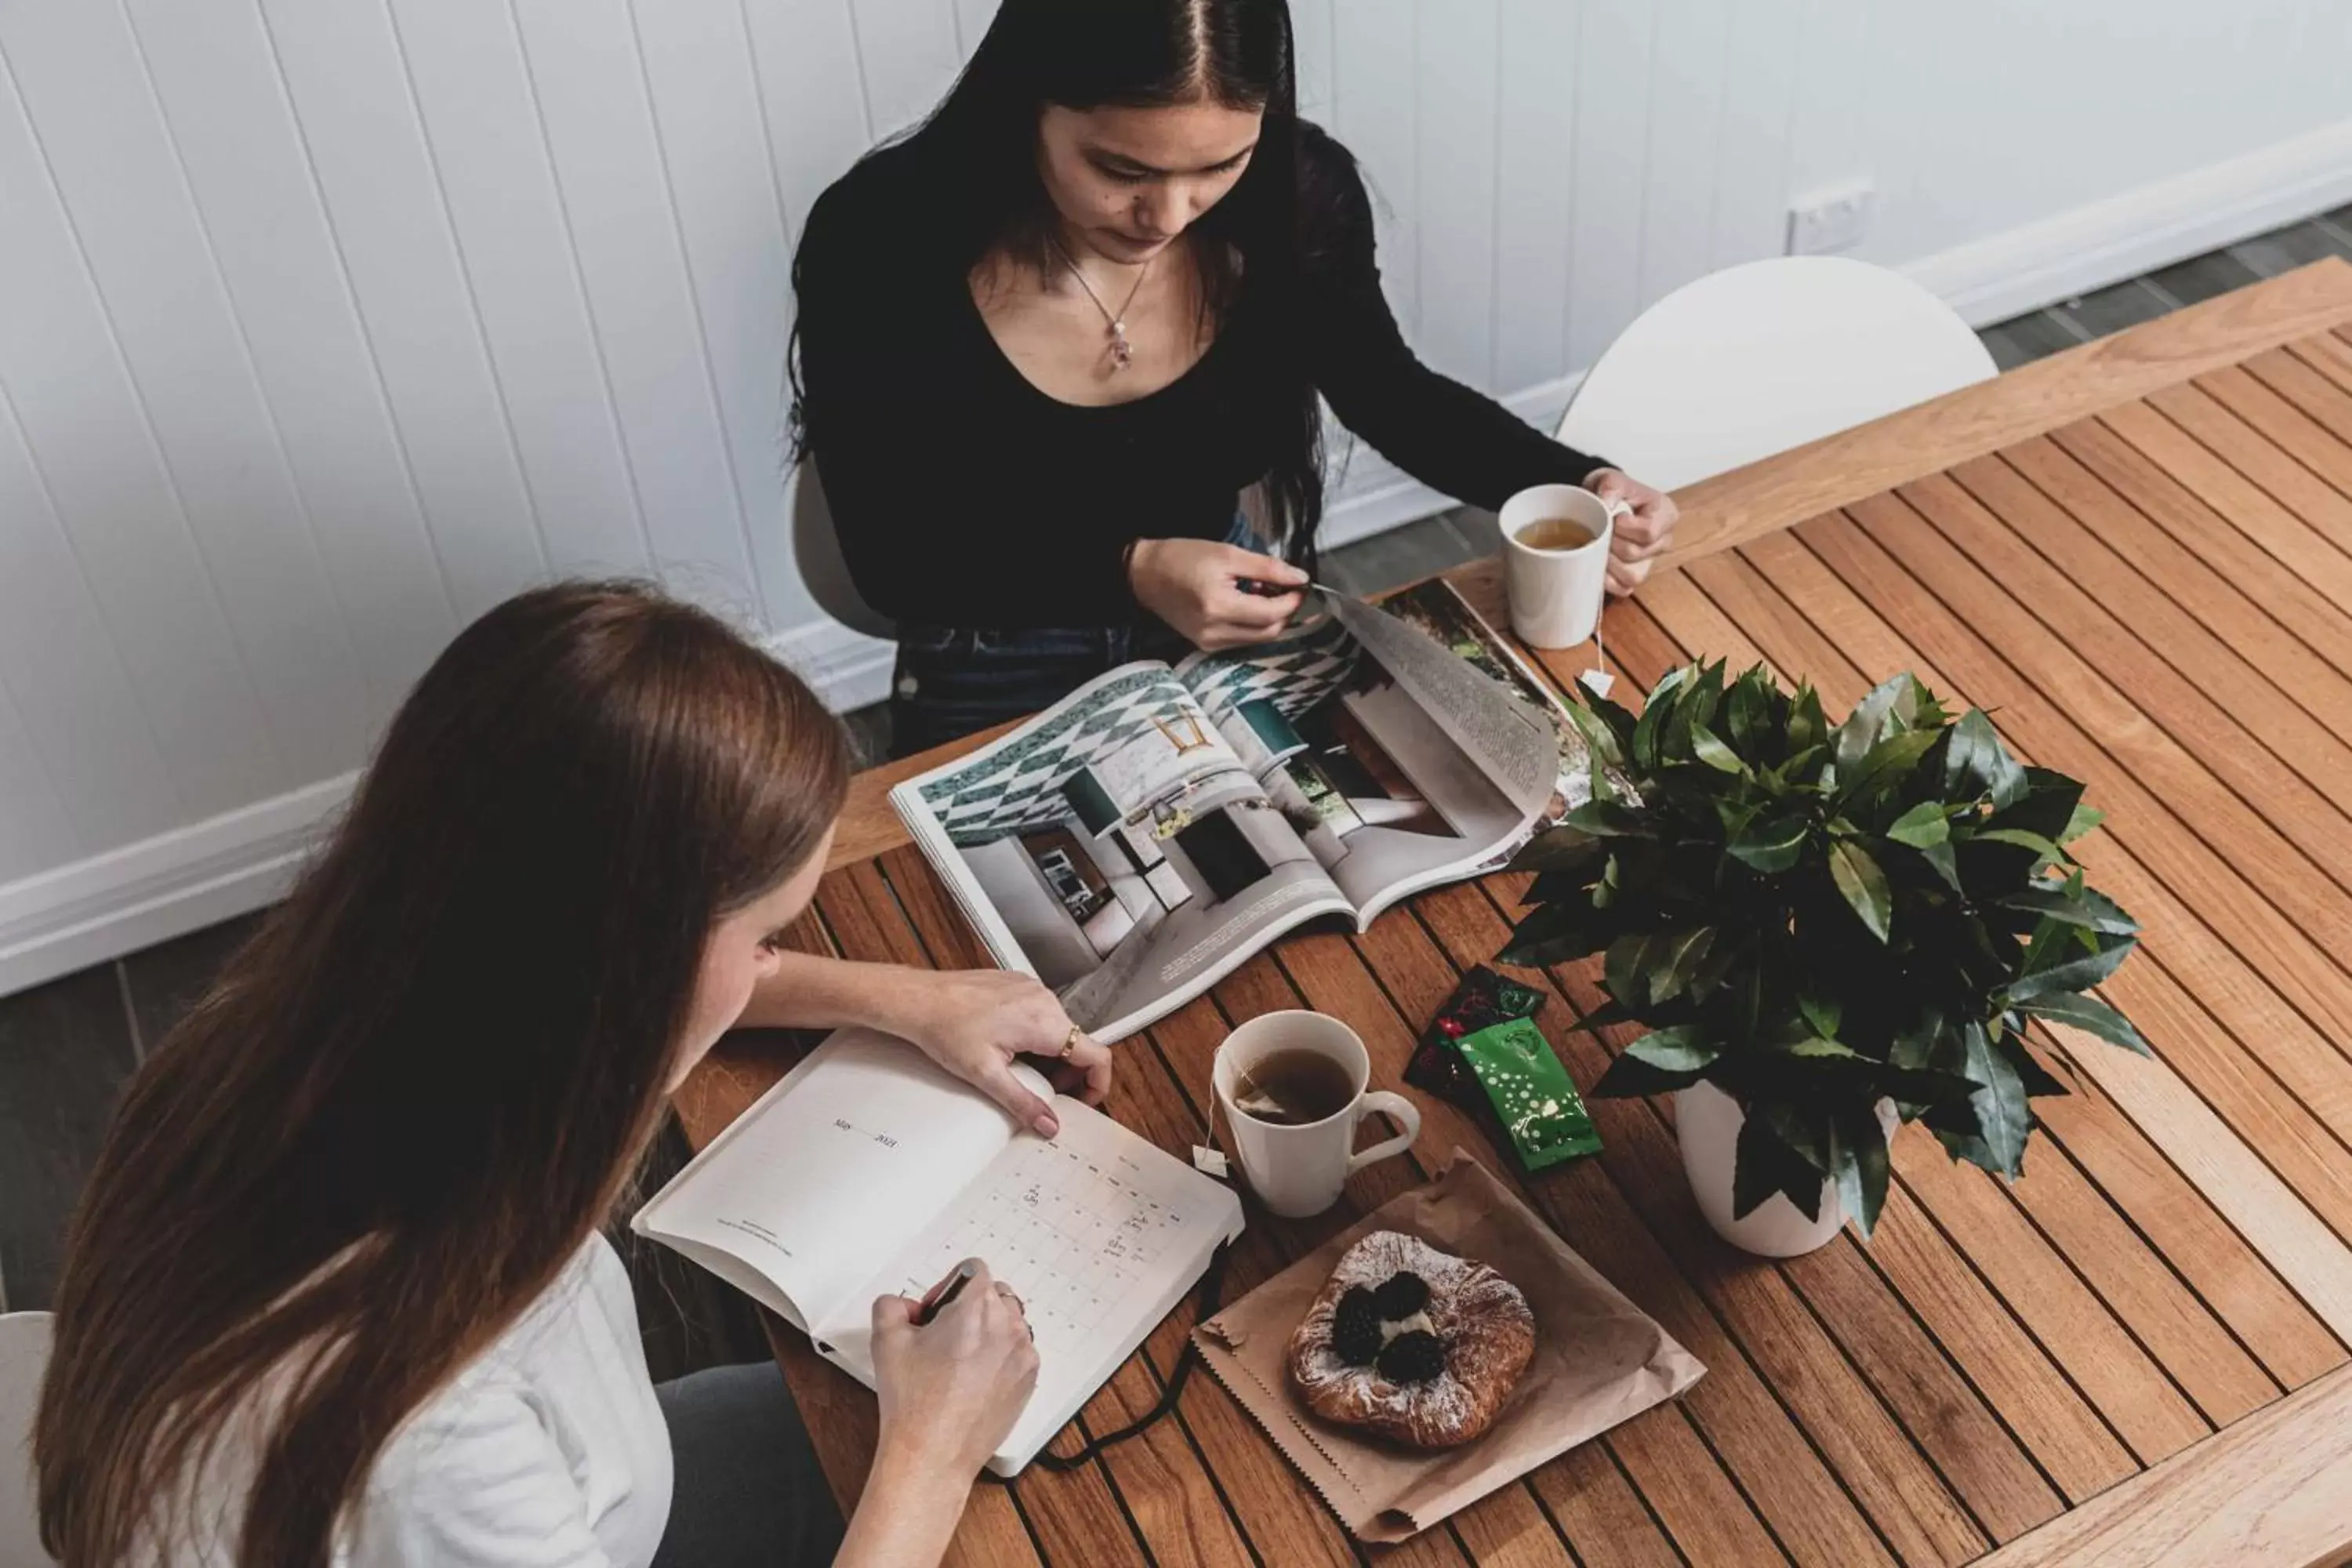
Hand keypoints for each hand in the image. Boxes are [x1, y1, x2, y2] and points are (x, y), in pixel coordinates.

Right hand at [871, 1263, 1039, 1478]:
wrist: (932, 1454)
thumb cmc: (914, 1403)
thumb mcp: (885, 1339)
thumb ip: (892, 1304)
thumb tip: (905, 1306)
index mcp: (977, 1307)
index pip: (973, 1268)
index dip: (948, 1286)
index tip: (936, 1310)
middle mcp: (1008, 1326)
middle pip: (993, 1295)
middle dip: (968, 1307)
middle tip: (942, 1336)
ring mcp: (1023, 1355)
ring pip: (1008, 1324)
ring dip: (987, 1332)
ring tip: (957, 1361)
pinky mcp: (1028, 1380)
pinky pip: (1017, 1353)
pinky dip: (999, 1358)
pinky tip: (971, 1381)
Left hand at [894, 969, 1111, 1136]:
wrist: (919, 1000)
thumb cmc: (945, 1028)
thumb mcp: (986, 1075)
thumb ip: (1023, 1103)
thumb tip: (1048, 1124)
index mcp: (1043, 1022)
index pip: (1097, 1055)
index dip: (1098, 1084)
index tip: (1085, 1100)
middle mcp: (1044, 1000)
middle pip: (1080, 1043)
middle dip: (1071, 1073)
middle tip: (1048, 1092)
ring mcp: (1032, 989)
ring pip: (1062, 1029)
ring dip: (1054, 1054)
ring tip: (1025, 1070)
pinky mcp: (1020, 985)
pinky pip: (1045, 1013)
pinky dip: (1039, 1035)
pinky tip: (1013, 1047)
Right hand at [1128, 538, 1308, 650]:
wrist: (1146, 575)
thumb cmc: (1182, 558)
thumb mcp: (1228, 554)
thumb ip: (1267, 568)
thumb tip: (1299, 578)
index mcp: (1219, 607)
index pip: (1272, 614)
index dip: (1292, 600)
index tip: (1299, 584)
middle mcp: (1214, 632)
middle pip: (1269, 632)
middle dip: (1284, 611)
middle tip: (1284, 587)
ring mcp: (1209, 643)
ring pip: (1258, 638)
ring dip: (1269, 618)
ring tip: (1260, 591)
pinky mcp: (1206, 646)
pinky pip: (1243, 639)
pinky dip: (1253, 624)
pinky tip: (1245, 603)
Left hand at [1587, 469, 1677, 596]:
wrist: (1602, 502)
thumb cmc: (1612, 491)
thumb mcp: (1611, 479)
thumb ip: (1611, 487)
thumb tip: (1606, 504)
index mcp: (1666, 514)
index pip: (1648, 532)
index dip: (1624, 528)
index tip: (1614, 517)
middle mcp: (1663, 540)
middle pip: (1636, 554)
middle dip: (1610, 544)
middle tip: (1598, 532)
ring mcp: (1650, 561)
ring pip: (1632, 576)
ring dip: (1608, 564)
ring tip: (1597, 548)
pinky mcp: (1635, 577)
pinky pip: (1624, 589)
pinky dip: (1607, 581)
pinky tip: (1597, 565)